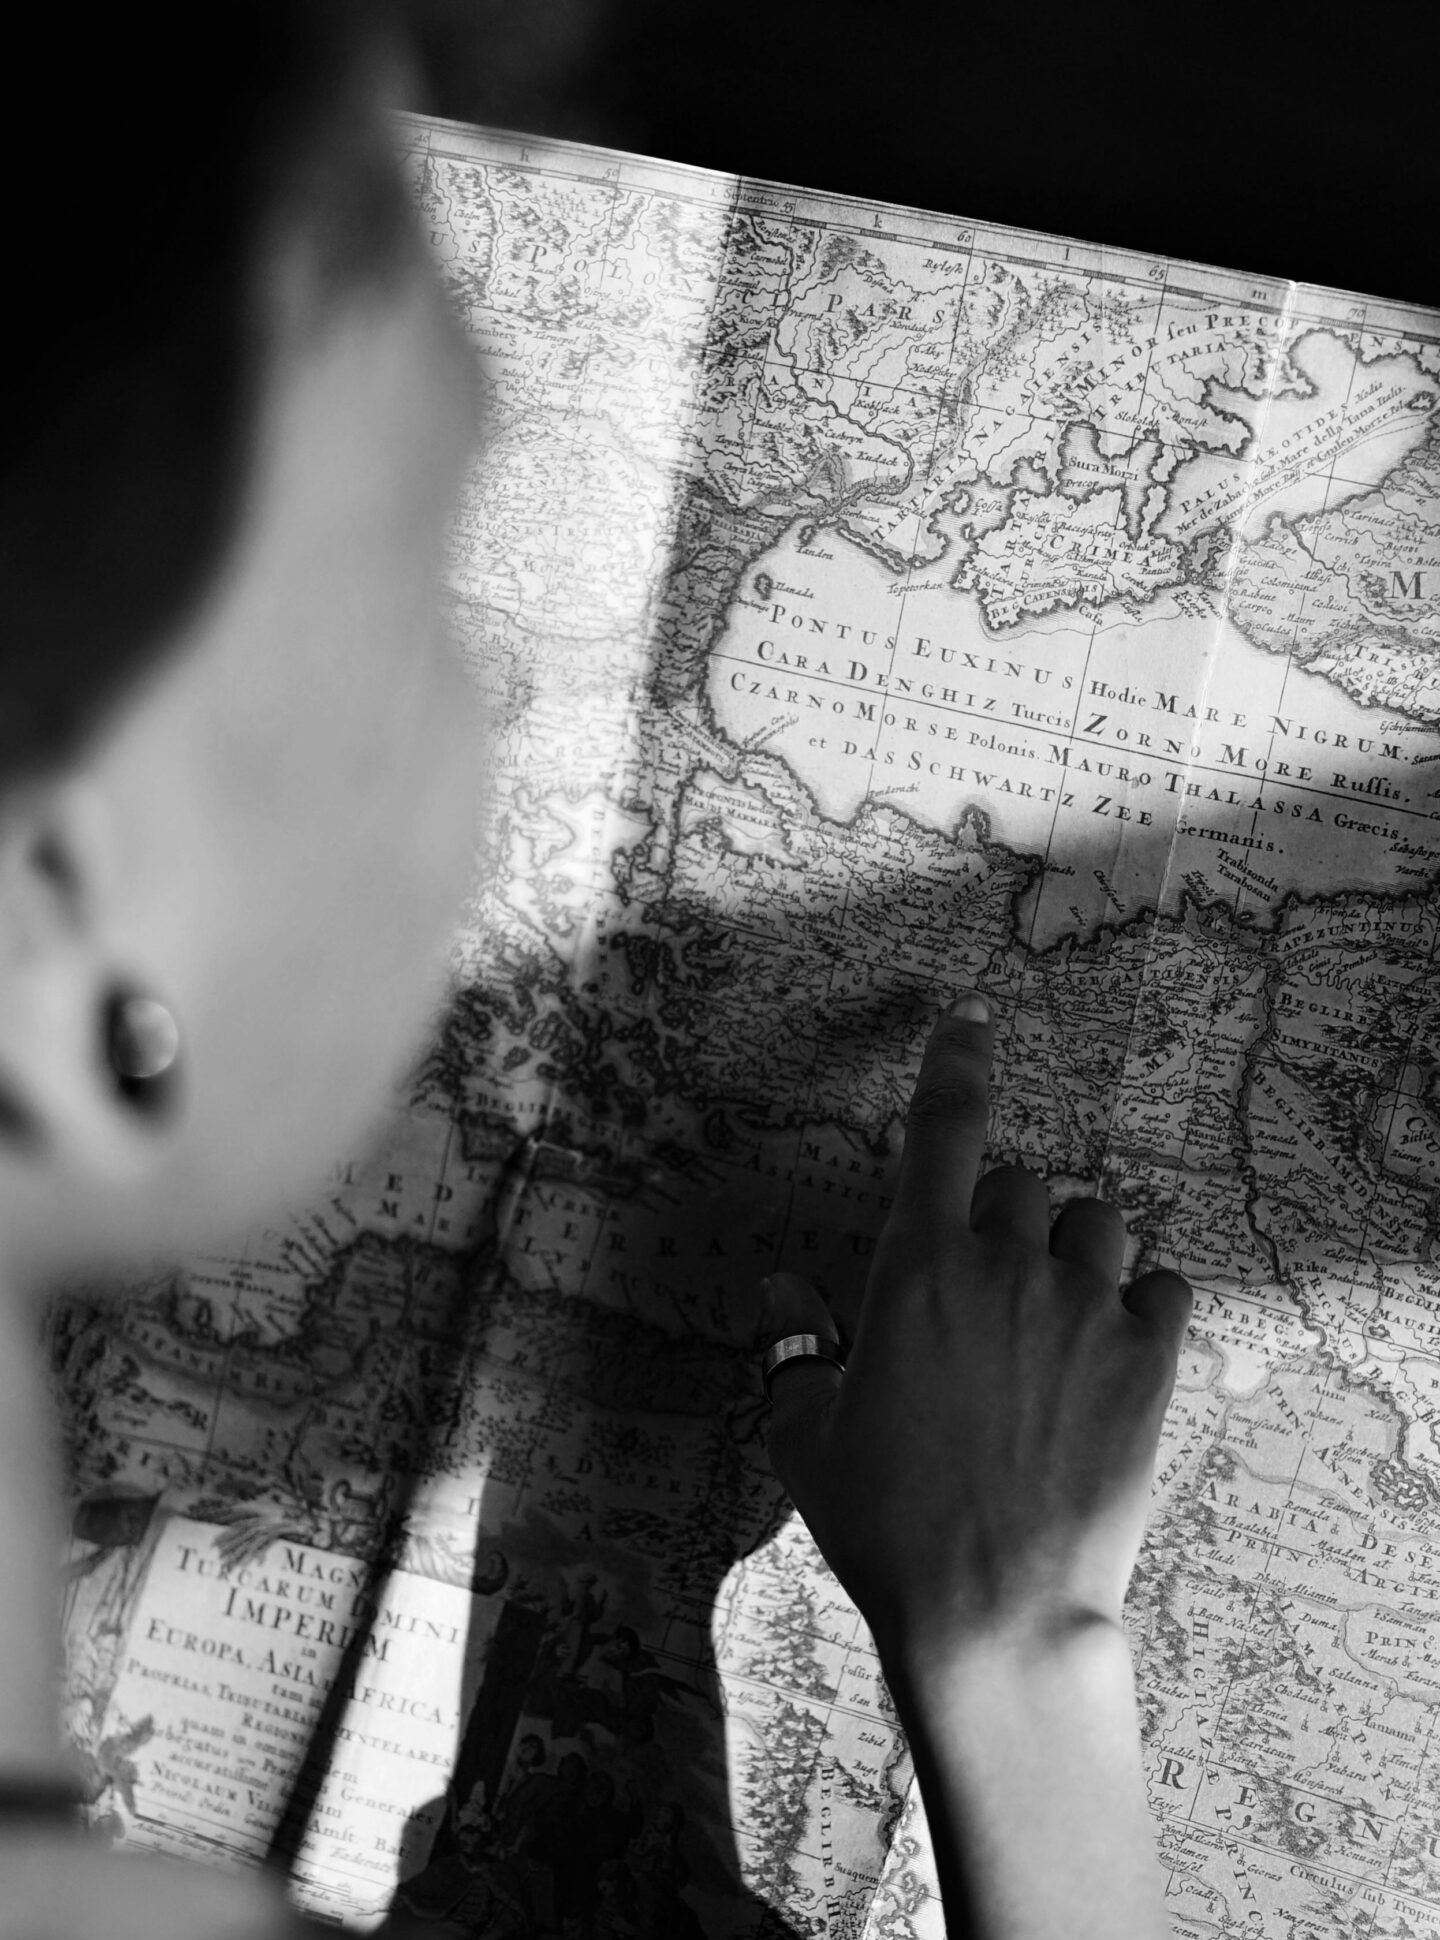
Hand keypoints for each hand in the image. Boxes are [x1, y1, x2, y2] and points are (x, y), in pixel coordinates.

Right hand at [763, 992, 1190, 1675]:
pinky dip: (1143, 1302)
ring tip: (1056, 1314)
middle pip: (1019, 1181)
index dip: (954, 1060)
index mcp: (914, 1268)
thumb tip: (779, 1288)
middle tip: (988, 1292)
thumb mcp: (805, 1435)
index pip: (940, 1127)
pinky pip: (1164, 1286)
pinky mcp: (1147, 1360)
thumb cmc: (882, 1523)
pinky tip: (1117, 1347)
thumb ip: (792, 1345)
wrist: (995, 1612)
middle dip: (1003, 1217)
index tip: (969, 1018)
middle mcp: (1002, 1266)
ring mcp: (1084, 1309)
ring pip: (1097, 1221)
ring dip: (1074, 1248)